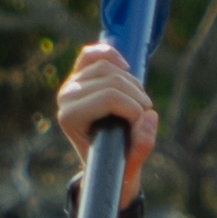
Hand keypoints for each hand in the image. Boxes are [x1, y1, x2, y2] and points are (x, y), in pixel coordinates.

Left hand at [49, 38, 160, 174]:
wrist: (100, 159)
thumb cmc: (113, 161)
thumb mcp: (130, 162)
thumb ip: (142, 145)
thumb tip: (150, 116)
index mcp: (70, 117)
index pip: (110, 97)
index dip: (134, 109)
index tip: (141, 125)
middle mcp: (66, 96)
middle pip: (113, 81)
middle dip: (137, 98)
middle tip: (145, 117)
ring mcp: (71, 82)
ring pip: (110, 67)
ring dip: (134, 84)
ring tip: (140, 104)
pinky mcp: (78, 74)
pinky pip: (91, 54)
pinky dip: (109, 54)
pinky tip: (125, 66)